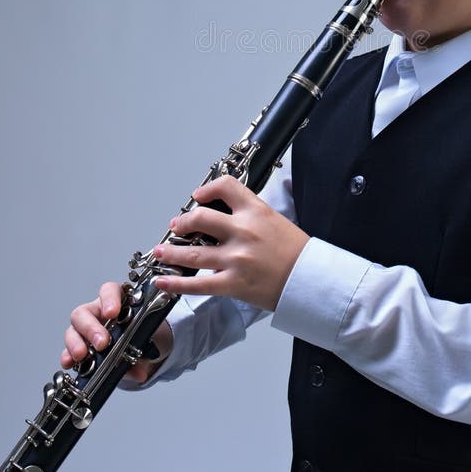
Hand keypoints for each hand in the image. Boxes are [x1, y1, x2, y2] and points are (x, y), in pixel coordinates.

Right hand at [61, 282, 172, 383]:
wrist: (140, 349)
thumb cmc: (142, 334)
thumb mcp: (146, 340)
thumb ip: (142, 353)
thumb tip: (140, 372)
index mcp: (117, 301)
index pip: (109, 291)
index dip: (109, 299)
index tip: (112, 313)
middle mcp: (98, 312)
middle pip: (84, 312)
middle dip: (91, 328)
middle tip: (102, 343)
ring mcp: (86, 329)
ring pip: (72, 329)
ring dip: (76, 343)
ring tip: (82, 355)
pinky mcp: (79, 346)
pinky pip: (68, 350)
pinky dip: (68, 356)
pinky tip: (69, 363)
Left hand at [153, 175, 308, 310]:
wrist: (310, 280)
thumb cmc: (296, 251)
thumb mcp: (274, 219)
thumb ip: (249, 214)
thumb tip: (225, 214)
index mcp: (255, 211)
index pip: (225, 187)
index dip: (207, 189)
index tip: (198, 197)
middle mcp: (243, 232)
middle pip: (200, 218)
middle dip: (182, 223)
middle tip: (176, 227)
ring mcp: (236, 259)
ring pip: (192, 253)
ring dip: (170, 252)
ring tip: (160, 251)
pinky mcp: (233, 284)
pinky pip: (197, 284)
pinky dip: (176, 284)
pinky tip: (163, 281)